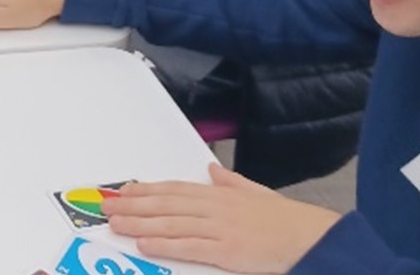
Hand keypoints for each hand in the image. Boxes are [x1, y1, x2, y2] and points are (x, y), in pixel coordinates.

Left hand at [105, 163, 340, 272]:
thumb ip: (231, 182)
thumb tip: (212, 169)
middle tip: (107, 206)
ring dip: (140, 222)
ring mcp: (220, 228)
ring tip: (116, 223)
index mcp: (220, 194)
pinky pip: (189, 246)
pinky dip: (165, 243)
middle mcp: (215, 207)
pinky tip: (145, 243)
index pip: (174, 189)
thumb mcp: (255, 193)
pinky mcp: (227, 250)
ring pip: (171, 223)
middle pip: (166, 203)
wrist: (312, 238)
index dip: (146, 189)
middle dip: (133, 205)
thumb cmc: (286, 220)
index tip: (123, 190)